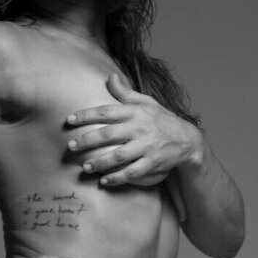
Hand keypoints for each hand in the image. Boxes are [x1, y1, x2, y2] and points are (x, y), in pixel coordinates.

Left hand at [66, 73, 202, 187]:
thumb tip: (110, 76)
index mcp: (135, 112)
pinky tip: (104, 181)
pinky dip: (118, 177)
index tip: (69, 120)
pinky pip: (132, 172)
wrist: (188, 140)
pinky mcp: (153, 163)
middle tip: (70, 146)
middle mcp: (139, 128)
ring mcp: (146, 147)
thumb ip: (126, 92)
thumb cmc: (162, 120)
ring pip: (119, 156)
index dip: (86, 115)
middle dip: (87, 140)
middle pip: (109, 134)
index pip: (106, 111)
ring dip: (100, 162)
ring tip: (85, 167)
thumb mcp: (146, 102)